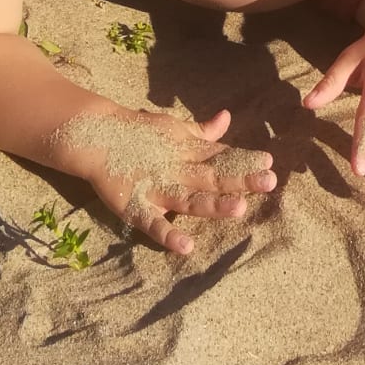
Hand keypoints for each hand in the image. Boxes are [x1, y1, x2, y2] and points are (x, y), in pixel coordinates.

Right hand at [76, 105, 275, 256]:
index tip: (270, 161)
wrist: (95, 135)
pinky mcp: (135, 206)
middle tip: (270, 181)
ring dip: (213, 205)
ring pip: (189, 199)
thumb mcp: (174, 129)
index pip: (220, 157)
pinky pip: (153, 223)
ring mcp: (156, 188)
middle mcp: (176, 169)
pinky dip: (168, 235)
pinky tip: (187, 246)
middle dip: (241, 180)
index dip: (244, 160)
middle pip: (213, 176)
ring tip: (238, 209)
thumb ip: (202, 131)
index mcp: (186, 151)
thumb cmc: (139, 134)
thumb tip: (226, 117)